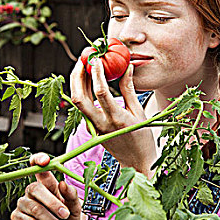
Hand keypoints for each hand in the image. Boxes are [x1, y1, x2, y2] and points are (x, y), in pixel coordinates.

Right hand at [11, 153, 81, 219]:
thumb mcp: (75, 208)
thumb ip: (71, 195)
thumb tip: (63, 184)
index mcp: (46, 184)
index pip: (38, 167)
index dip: (38, 159)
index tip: (45, 161)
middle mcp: (32, 191)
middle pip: (36, 188)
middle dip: (53, 203)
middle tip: (66, 214)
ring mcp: (23, 204)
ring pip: (35, 209)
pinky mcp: (17, 218)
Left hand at [70, 59, 155, 173]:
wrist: (135, 162)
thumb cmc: (141, 138)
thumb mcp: (138, 112)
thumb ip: (129, 89)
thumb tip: (127, 67)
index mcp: (116, 119)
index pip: (101, 93)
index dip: (96, 74)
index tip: (97, 58)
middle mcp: (100, 124)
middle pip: (79, 97)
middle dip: (77, 75)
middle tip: (83, 58)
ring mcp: (93, 127)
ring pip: (77, 101)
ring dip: (77, 80)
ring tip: (84, 63)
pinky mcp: (90, 128)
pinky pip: (82, 106)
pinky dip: (82, 89)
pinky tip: (88, 78)